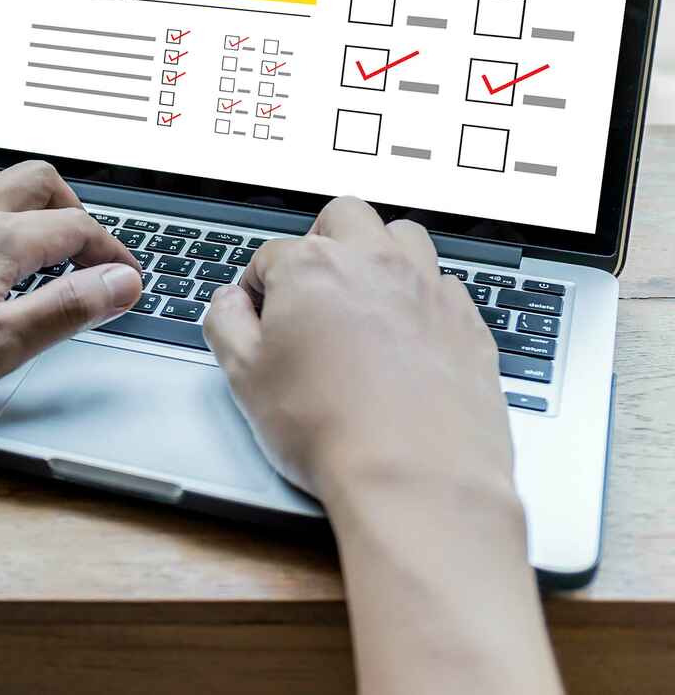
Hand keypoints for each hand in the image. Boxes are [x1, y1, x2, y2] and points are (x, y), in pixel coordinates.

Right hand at [204, 196, 514, 505]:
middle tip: (312, 284)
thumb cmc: (329, 430)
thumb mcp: (245, 378)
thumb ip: (226, 325)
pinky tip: (408, 334)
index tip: (258, 317)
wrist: (414, 478)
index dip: (257, 286)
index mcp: (311, 267)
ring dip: (380, 253)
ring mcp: (427, 289)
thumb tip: (227, 303)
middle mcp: (373, 263)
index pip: (271, 254)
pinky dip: (422, 297)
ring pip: (404, 235)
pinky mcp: (467, 322)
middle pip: (344, 216)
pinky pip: (444, 285)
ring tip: (364, 296)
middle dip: (322, 239)